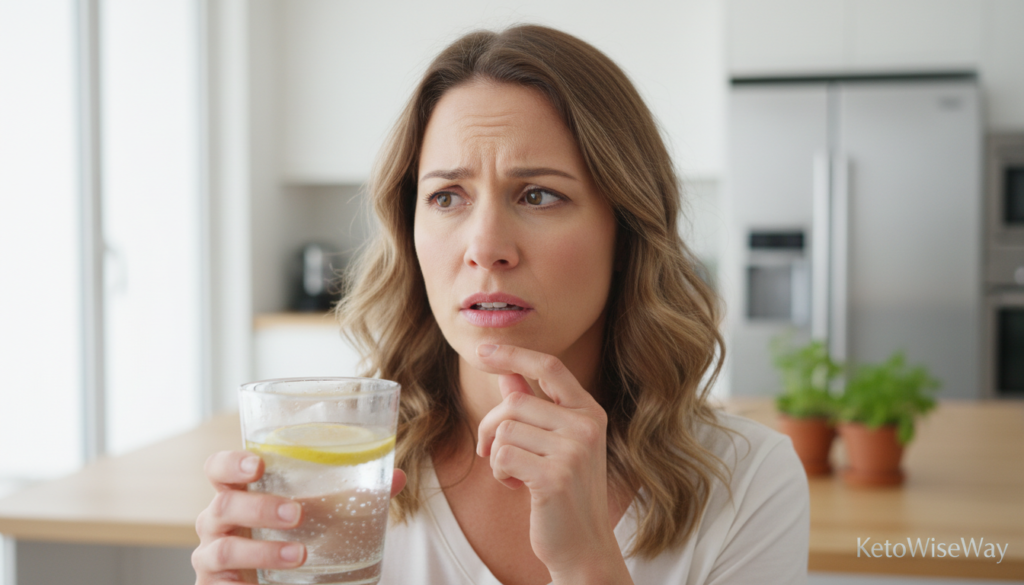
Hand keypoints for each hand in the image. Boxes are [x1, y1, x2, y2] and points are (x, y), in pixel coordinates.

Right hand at [192, 450, 406, 583]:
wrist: (280, 584)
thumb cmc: (293, 537)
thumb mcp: (320, 515)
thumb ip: (354, 494)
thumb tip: (396, 477)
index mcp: (240, 492)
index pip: (219, 469)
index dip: (231, 463)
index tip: (259, 464)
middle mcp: (219, 521)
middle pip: (221, 505)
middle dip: (258, 508)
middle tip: (297, 514)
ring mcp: (212, 557)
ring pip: (222, 549)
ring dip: (262, 552)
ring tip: (299, 555)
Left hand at [475, 344, 631, 584]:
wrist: (583, 546)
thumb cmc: (565, 493)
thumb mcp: (553, 444)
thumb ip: (532, 408)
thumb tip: (506, 374)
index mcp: (589, 412)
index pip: (549, 367)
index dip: (514, 355)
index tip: (483, 350)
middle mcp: (586, 426)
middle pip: (515, 401)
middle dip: (490, 426)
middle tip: (488, 452)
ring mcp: (573, 451)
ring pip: (505, 430)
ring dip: (496, 455)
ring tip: (513, 475)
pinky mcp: (554, 476)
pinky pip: (502, 456)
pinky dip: (498, 472)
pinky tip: (516, 487)